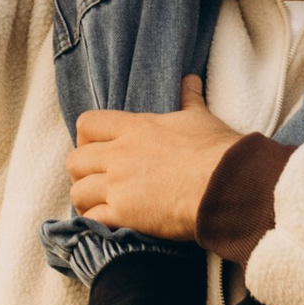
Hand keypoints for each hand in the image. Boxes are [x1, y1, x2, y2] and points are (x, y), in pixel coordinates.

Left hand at [67, 78, 237, 238]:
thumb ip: (189, 99)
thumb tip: (190, 79)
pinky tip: (109, 224)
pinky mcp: (125, 214)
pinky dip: (96, 223)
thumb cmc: (217, 150)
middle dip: (82, 172)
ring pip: (78, 191)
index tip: (96, 149)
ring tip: (100, 205)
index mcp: (135, 128)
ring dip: (86, 200)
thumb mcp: (200, 118)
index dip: (85, 138)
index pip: (87, 124)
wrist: (228, 184)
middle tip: (97, 180)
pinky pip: (93, 219)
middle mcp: (120, 154)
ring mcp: (119, 185)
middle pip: (75, 160)